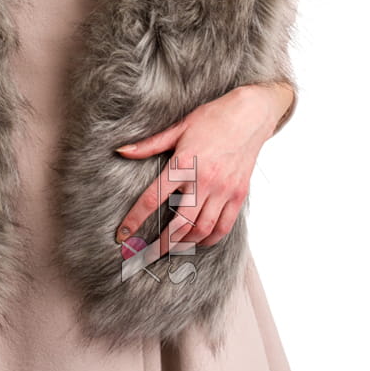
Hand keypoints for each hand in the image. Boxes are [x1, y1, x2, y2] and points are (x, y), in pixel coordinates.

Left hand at [114, 84, 278, 258]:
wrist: (249, 115)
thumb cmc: (211, 118)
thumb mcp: (177, 128)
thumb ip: (149, 145)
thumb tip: (120, 151)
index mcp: (183, 163)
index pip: (153, 198)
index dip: (135, 219)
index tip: (123, 235)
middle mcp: (204, 180)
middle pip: (179, 223)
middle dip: (161, 244)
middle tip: (147, 255)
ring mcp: (223, 190)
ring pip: (202, 230)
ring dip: (184, 244)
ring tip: (170, 248)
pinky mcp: (238, 195)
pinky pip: (224, 227)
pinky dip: (210, 240)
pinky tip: (198, 241)